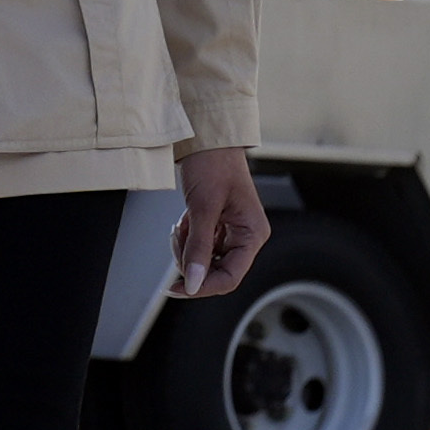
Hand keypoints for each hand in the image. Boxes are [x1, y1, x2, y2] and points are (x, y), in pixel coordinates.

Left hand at [172, 147, 268, 300]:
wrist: (207, 140)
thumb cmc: (213, 165)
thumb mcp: (203, 208)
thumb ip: (198, 248)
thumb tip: (193, 283)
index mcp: (253, 234)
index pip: (231, 277)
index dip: (203, 286)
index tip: (177, 288)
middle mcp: (246, 237)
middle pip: (215, 271)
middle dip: (190, 260)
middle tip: (177, 238)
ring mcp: (231, 233)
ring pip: (202, 260)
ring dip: (185, 247)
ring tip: (181, 223)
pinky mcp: (217, 227)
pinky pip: (198, 246)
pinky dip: (186, 237)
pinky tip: (184, 220)